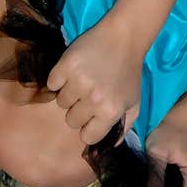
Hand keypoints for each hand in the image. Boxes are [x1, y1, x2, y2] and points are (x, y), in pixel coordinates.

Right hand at [47, 15, 144, 145]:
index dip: (88, 128)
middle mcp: (94, 100)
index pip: (87, 137)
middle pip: (71, 121)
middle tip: (90, 94)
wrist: (123, 38)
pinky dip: (59, 79)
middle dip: (78, 110)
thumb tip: (109, 148)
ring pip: (60, 103)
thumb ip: (124, 127)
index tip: (92, 117)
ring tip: (84, 79)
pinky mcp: (64, 66)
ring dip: (69, 93)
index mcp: (111, 111)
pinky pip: (52, 84)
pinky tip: (74, 70)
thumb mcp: (134, 103)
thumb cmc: (129, 73)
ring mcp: (78, 82)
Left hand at [144, 119, 186, 186]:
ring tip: (158, 167)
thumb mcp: (157, 154)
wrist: (180, 122)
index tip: (150, 180)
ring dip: (161, 183)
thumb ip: (156, 177)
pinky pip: (174, 185)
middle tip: (153, 170)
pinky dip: (165, 179)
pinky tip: (162, 168)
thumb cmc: (168, 135)